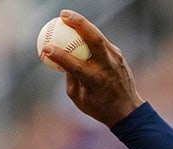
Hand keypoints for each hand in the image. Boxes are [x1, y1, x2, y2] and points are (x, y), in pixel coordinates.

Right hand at [39, 9, 145, 126]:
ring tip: (67, 16)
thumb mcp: (78, 97)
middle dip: (78, 23)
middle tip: (62, 15)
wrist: (127, 110)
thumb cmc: (97, 106)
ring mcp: (115, 59)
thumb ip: (69, 77)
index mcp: (94, 80)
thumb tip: (61, 59)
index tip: (45, 47)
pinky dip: (89, 35)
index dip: (59, 55)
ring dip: (83, 24)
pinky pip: (101, 42)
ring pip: (99, 35)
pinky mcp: (118, 55)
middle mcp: (107, 66)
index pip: (74, 64)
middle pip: (94, 38)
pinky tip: (78, 30)